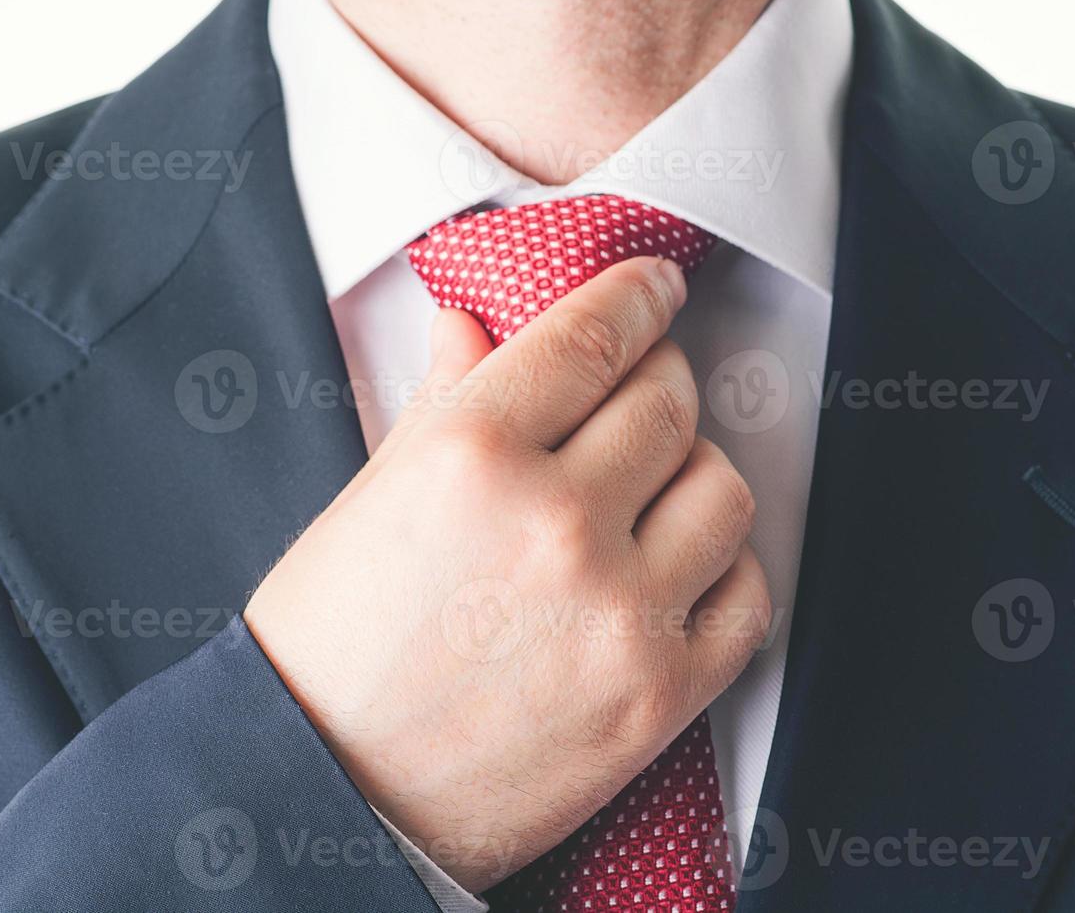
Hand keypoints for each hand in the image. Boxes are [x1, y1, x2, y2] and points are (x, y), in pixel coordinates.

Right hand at [244, 256, 770, 891]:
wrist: (327, 789)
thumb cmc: (329, 645)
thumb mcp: (370, 498)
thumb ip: (443, 399)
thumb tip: (477, 323)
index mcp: (470, 452)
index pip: (594, 334)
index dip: (638, 294)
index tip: (656, 286)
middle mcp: (556, 520)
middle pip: (670, 401)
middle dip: (658, 382)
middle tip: (637, 398)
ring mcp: (617, 610)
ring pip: (725, 488)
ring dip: (693, 477)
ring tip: (651, 495)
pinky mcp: (660, 693)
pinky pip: (747, 594)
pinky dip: (721, 572)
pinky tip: (675, 573)